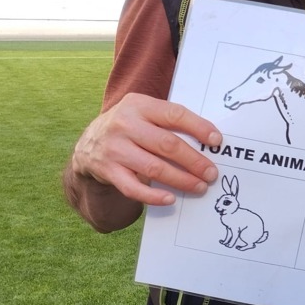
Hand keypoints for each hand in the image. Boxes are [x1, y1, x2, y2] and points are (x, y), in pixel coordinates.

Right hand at [67, 94, 221, 228]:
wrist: (88, 144)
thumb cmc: (129, 128)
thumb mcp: (142, 113)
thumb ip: (168, 121)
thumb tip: (208, 140)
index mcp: (139, 105)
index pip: (175, 114)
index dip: (199, 128)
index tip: (217, 142)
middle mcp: (125, 124)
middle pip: (167, 144)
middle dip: (194, 161)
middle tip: (211, 173)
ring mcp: (114, 149)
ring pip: (154, 167)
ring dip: (181, 180)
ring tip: (199, 187)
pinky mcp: (108, 171)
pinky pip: (134, 188)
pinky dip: (154, 196)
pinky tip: (170, 199)